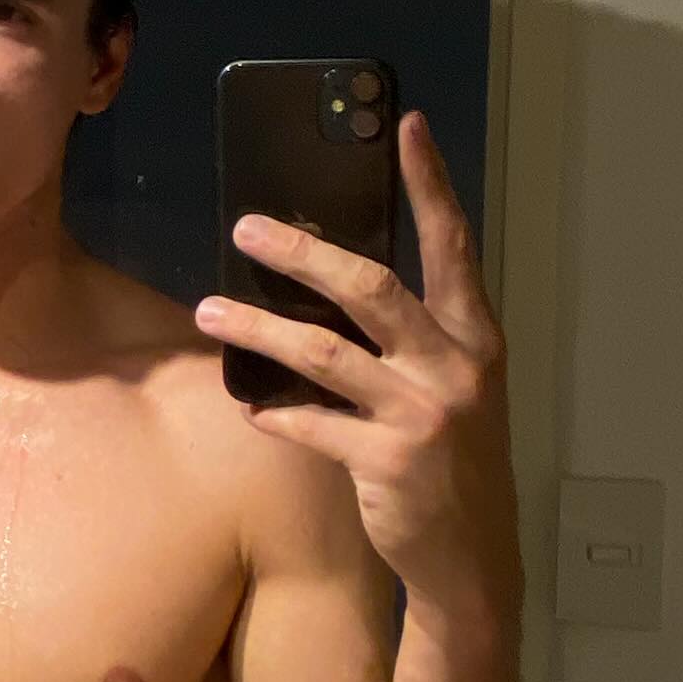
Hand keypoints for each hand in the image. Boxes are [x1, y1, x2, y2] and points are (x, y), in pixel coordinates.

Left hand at [195, 111, 521, 618]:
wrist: (472, 557)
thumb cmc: (454, 462)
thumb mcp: (453, 390)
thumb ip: (413, 340)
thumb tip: (334, 285)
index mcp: (474, 337)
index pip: (453, 244)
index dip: (430, 183)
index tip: (404, 125)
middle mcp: (454, 366)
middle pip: (369, 287)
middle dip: (301, 252)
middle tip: (245, 229)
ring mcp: (421, 413)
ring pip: (321, 353)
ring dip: (256, 330)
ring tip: (208, 313)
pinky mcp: (386, 461)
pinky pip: (311, 425)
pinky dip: (275, 414)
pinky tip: (251, 407)